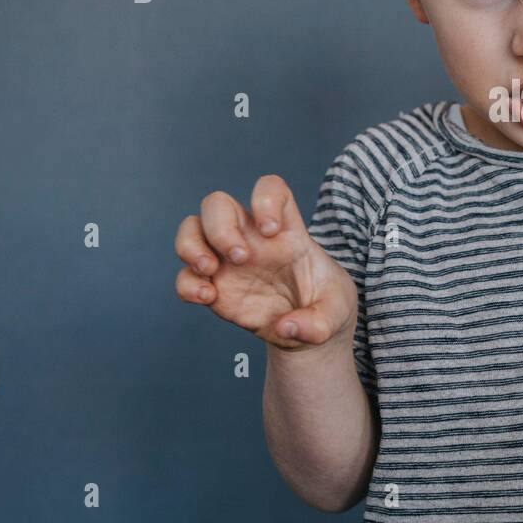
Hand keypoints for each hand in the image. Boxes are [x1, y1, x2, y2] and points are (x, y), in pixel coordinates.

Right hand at [174, 175, 357, 350]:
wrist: (309, 332)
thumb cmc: (326, 307)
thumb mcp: (337, 314)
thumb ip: (319, 323)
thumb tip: (286, 327)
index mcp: (287, 232)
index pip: (271, 189)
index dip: (265, 198)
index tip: (271, 230)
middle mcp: (252, 239)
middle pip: (217, 204)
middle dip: (220, 226)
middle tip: (241, 258)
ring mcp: (228, 261)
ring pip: (191, 229)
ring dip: (191, 246)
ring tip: (210, 270)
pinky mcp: (215, 287)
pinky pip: (185, 276)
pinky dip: (187, 285)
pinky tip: (208, 298)